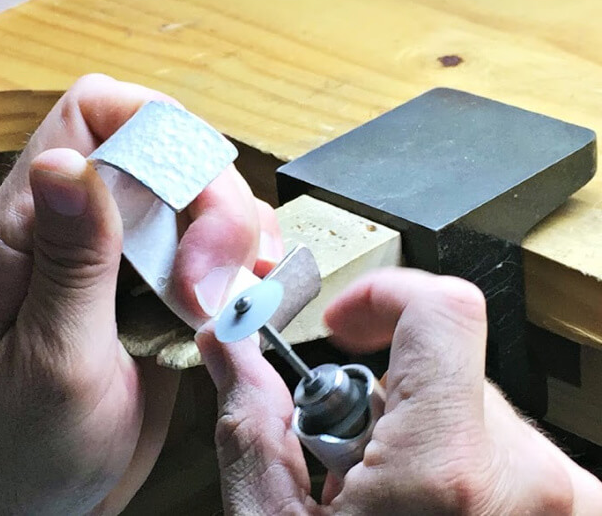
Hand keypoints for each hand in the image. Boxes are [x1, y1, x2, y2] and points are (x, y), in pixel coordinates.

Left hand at [0, 75, 281, 513]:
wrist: (32, 505)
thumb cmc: (20, 448)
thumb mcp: (50, 359)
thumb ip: (69, 262)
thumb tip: (67, 162)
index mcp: (25, 230)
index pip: (90, 116)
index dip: (151, 127)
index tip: (190, 194)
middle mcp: (72, 230)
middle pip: (161, 147)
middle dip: (207, 196)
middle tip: (211, 275)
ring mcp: (116, 259)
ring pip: (193, 194)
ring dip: (231, 232)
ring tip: (226, 295)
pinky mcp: (151, 292)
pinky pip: (208, 247)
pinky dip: (239, 265)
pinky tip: (236, 303)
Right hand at [196, 268, 601, 514]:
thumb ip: (253, 420)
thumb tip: (230, 348)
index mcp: (445, 474)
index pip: (443, 312)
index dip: (384, 295)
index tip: (346, 322)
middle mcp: (526, 483)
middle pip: (447, 367)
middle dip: (383, 396)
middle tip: (342, 464)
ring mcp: (558, 506)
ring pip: (478, 413)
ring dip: (421, 436)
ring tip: (382, 507)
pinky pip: (510, 455)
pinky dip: (458, 468)